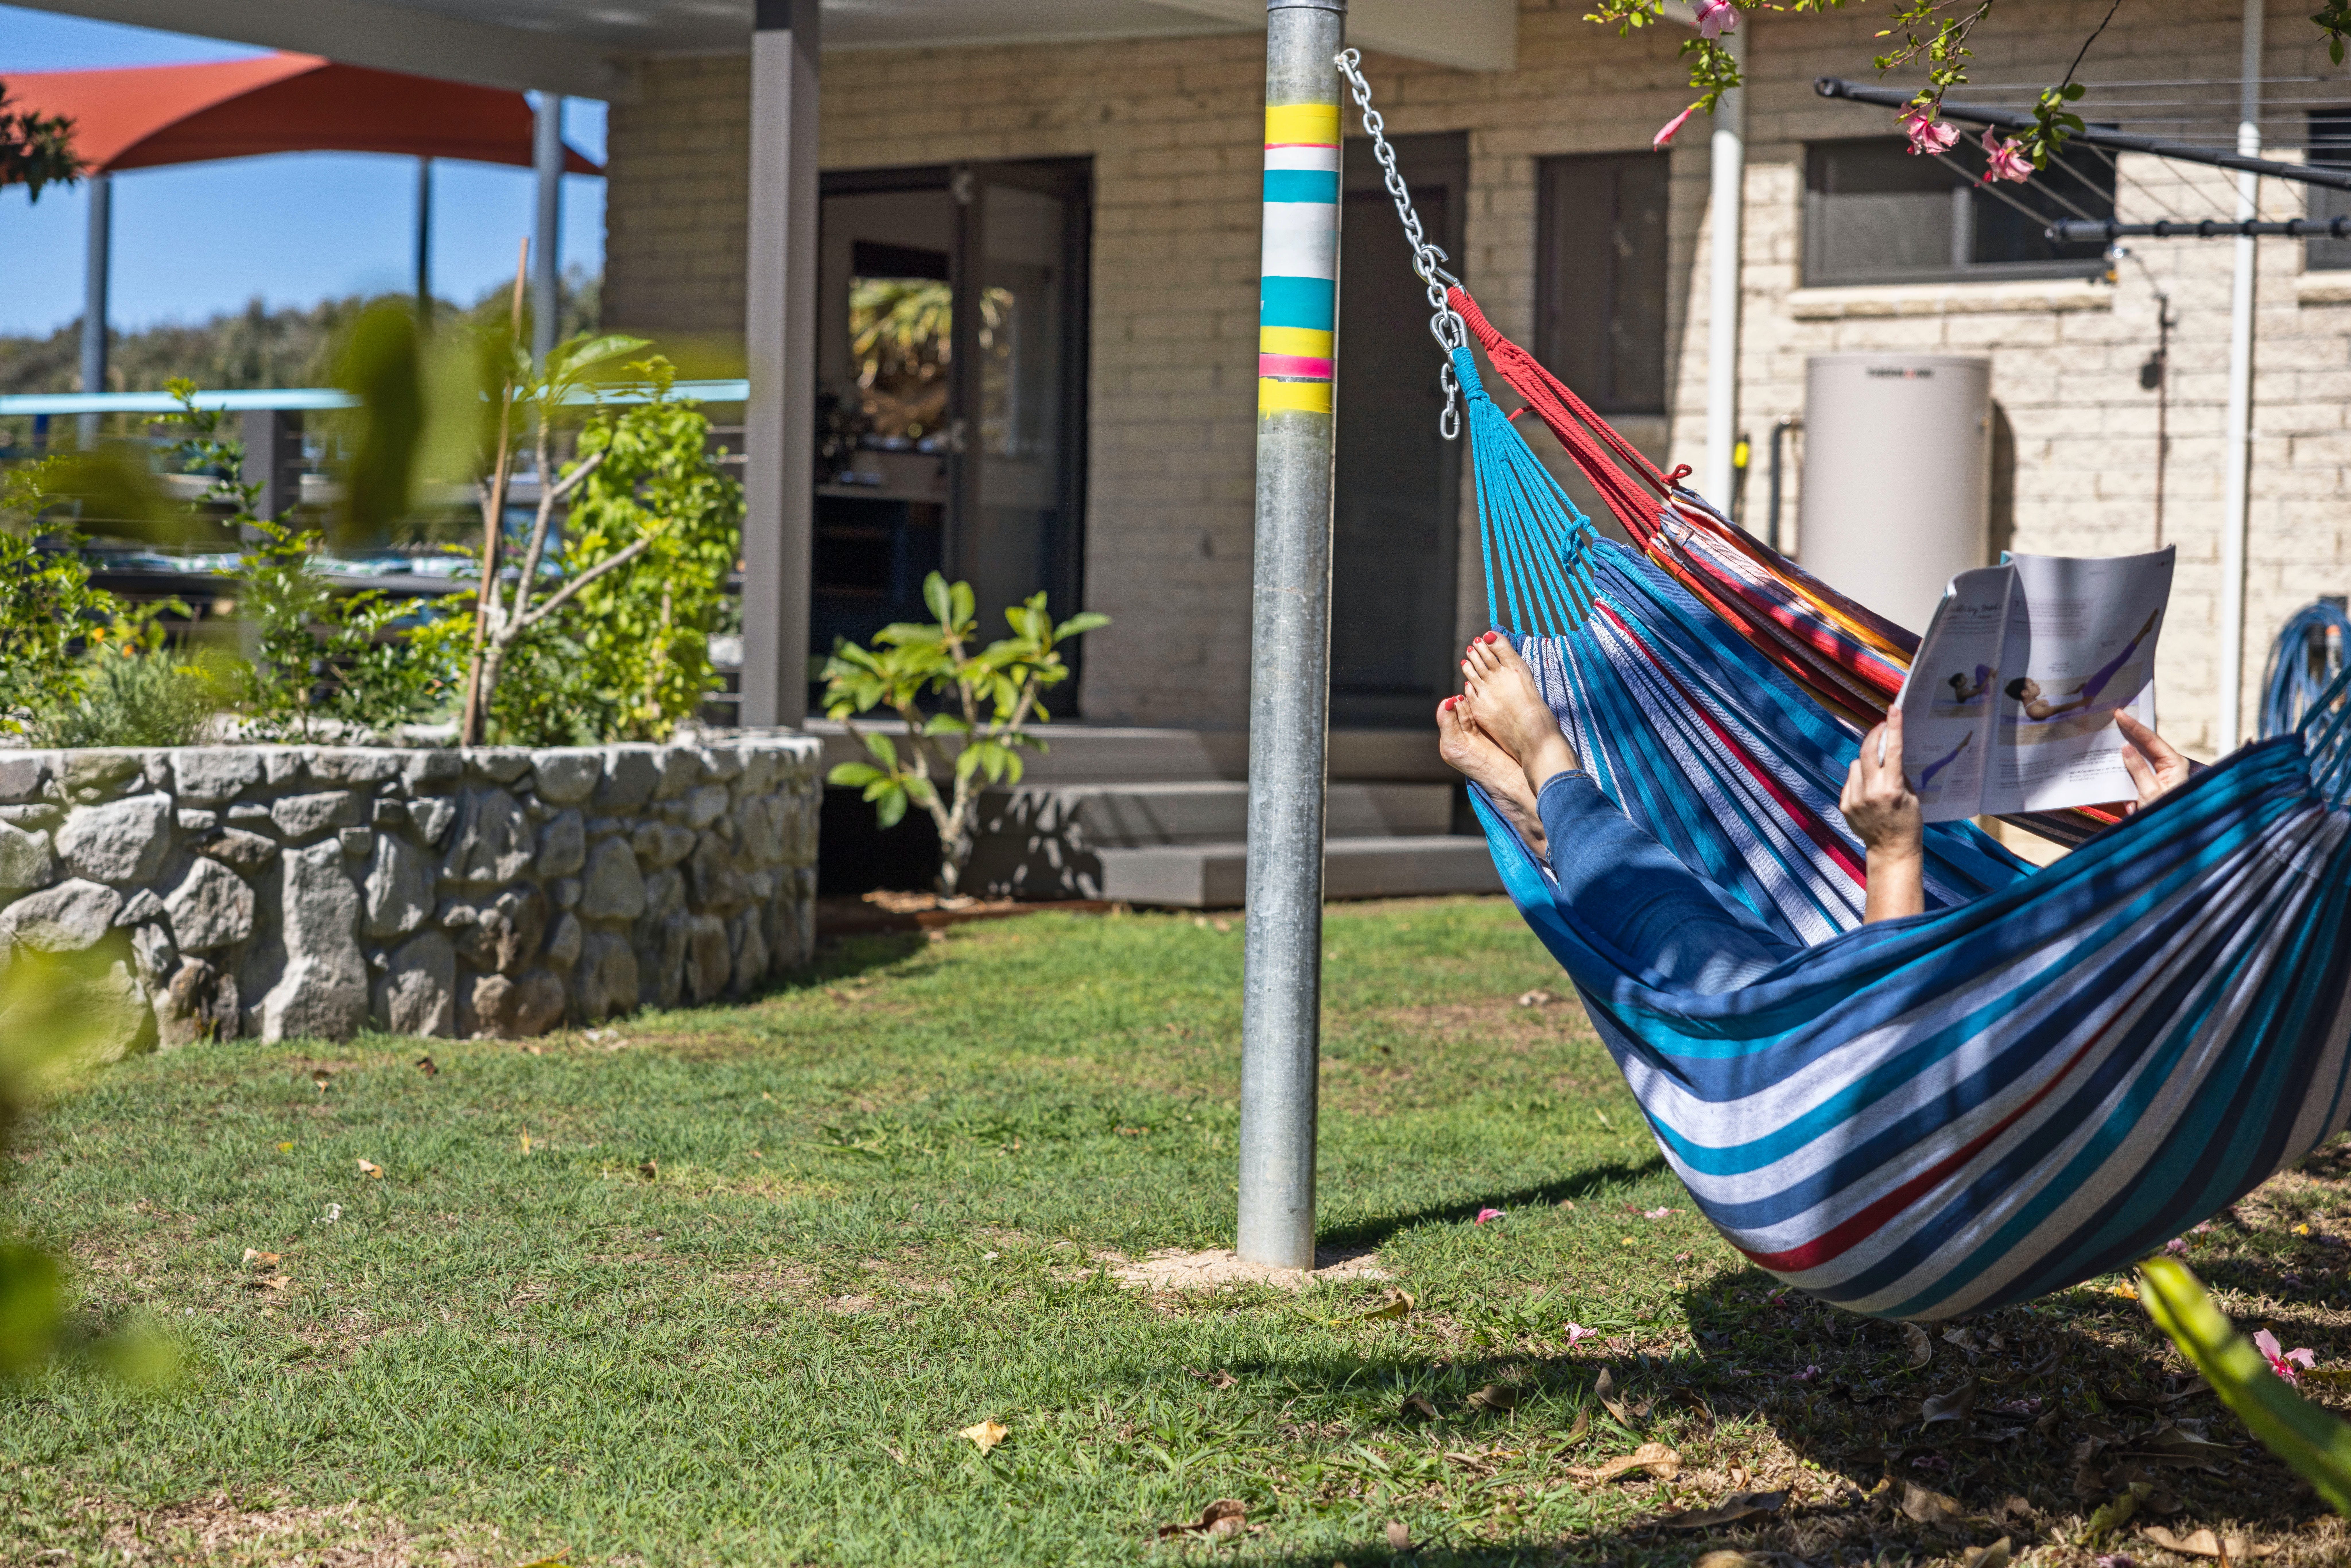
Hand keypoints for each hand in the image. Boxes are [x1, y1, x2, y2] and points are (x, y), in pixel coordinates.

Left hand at [1843, 709, 1924, 922]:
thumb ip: (1899, 775)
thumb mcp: (1912, 797)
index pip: (1893, 751)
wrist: (1891, 850)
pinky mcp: (1844, 805)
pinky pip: (1850, 781)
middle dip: (1874, 735)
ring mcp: (1855, 798)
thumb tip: (1890, 753)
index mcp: (1892, 788)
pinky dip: (1858, 779)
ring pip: (1856, 764)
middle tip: (1881, 727)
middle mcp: (1870, 791)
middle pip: (1867, 750)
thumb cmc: (1908, 823)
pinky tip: (1868, 789)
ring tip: (1877, 771)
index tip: (1893, 709)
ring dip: (1866, 761)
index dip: (1893, 727)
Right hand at [2115, 711, 2190, 813]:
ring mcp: (2159, 774)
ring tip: (2108, 743)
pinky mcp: (2150, 783)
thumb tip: (2126, 748)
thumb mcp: (2149, 791)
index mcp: (2174, 763)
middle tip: (2114, 719)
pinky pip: (2135, 773)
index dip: (2134, 727)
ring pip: (2138, 758)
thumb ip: (2137, 769)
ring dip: (2124, 757)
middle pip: (2145, 745)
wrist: (2170, 836)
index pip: (2151, 740)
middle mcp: (2168, 766)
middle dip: (2128, 734)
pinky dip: (2125, 774)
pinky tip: (2115, 773)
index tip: (2120, 715)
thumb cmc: (2165, 813)